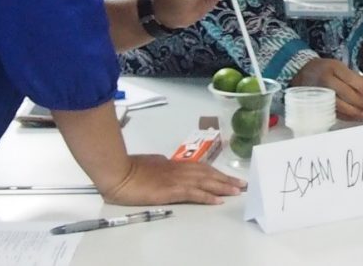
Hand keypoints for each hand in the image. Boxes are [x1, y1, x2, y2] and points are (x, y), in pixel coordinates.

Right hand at [100, 154, 244, 205]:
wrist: (119, 172)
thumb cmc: (131, 167)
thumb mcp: (151, 162)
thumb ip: (161, 164)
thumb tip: (166, 163)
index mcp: (175, 164)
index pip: (202, 167)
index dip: (217, 172)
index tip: (229, 176)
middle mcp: (180, 170)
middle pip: (209, 174)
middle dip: (227, 179)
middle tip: (243, 184)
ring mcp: (177, 179)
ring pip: (206, 182)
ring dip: (223, 186)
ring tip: (238, 191)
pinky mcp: (172, 190)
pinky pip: (194, 194)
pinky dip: (208, 196)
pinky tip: (218, 200)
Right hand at [292, 58, 362, 119]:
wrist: (302, 73)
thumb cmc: (325, 69)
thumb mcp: (339, 67)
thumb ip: (355, 78)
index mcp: (333, 68)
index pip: (352, 79)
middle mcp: (325, 81)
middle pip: (345, 94)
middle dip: (361, 101)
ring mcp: (320, 94)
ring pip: (340, 105)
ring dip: (354, 112)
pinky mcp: (318, 104)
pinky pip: (334, 112)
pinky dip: (346, 116)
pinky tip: (355, 117)